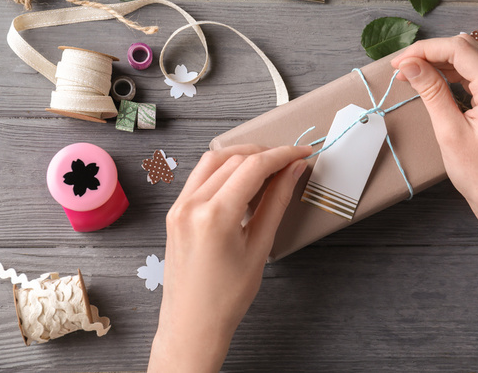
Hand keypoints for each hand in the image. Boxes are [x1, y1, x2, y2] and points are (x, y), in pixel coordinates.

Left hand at [148, 144, 310, 372]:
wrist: (192, 324)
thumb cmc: (226, 297)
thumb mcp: (260, 247)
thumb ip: (277, 202)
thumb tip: (293, 171)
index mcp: (215, 216)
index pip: (254, 167)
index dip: (283, 155)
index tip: (301, 153)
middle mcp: (192, 205)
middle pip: (235, 159)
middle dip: (266, 155)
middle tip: (290, 162)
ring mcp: (179, 206)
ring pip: (214, 160)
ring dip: (243, 156)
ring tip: (268, 167)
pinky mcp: (175, 211)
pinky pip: (200, 176)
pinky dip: (224, 169)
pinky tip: (242, 180)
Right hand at [390, 36, 477, 245]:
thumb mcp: (450, 132)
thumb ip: (431, 92)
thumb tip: (410, 64)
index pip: (459, 50)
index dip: (425, 50)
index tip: (397, 63)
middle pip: (466, 49)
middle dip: (431, 54)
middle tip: (400, 68)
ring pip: (471, 60)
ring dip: (440, 63)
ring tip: (411, 75)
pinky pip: (477, 76)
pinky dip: (453, 75)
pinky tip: (432, 83)